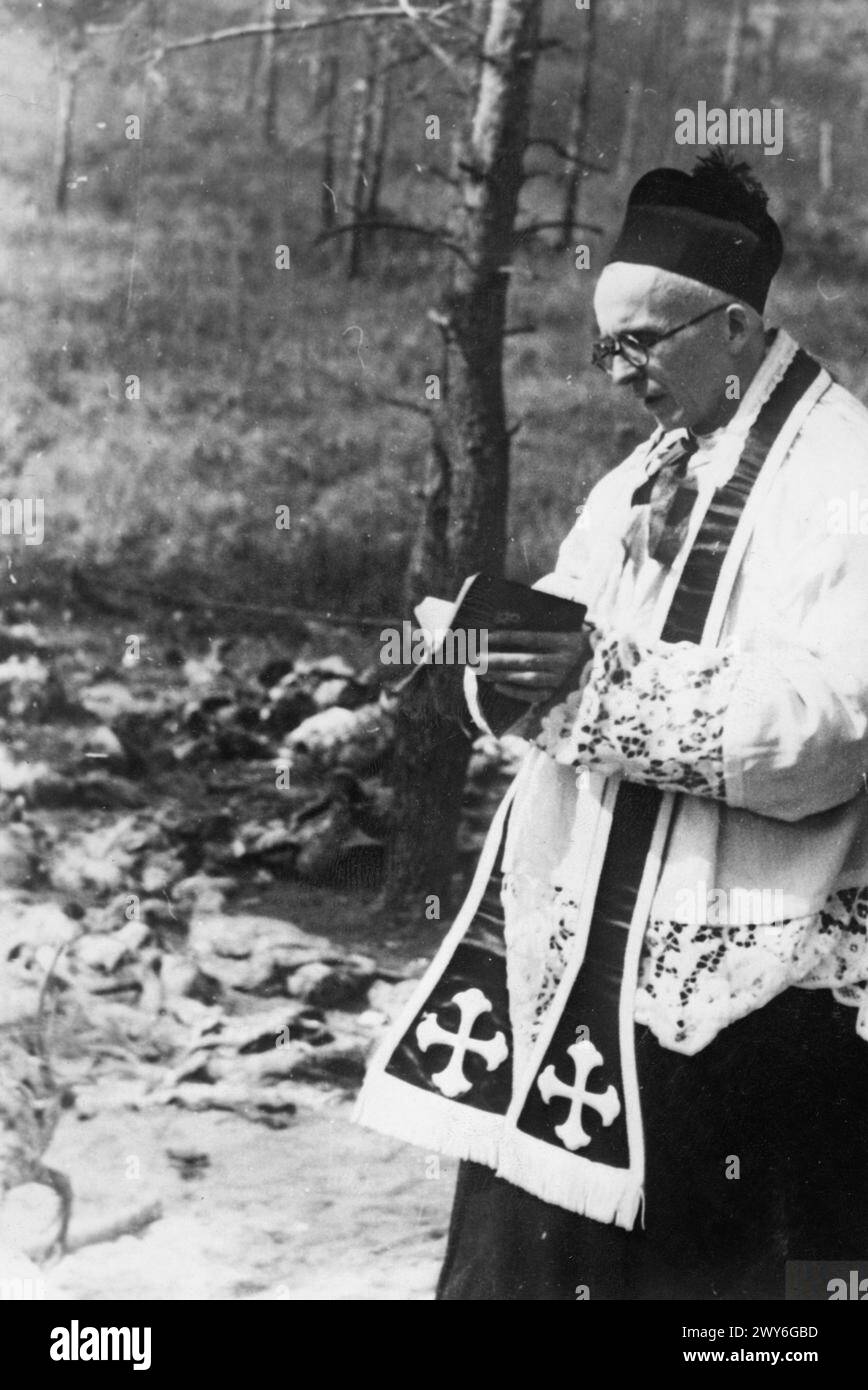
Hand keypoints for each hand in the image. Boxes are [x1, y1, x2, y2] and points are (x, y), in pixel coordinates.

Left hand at [478, 629, 592, 703]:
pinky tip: (497, 686)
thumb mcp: (563, 626)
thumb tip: (505, 619)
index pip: (531, 638)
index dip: (507, 638)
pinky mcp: (559, 693)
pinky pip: (534, 695)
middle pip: (525, 660)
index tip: (484, 637)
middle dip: (497, 659)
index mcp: (565, 640)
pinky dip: (515, 692)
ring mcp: (562, 679)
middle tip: (474, 657)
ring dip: (501, 674)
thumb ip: (541, 622)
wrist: (597, 661)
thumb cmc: (573, 638)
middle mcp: (564, 661)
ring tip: (479, 671)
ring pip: (527, 678)